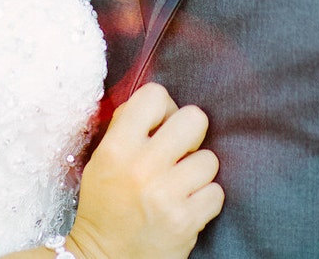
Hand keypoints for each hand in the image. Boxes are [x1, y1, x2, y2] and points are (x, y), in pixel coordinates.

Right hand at [68, 83, 223, 258]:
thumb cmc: (105, 205)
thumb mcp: (102, 158)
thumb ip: (126, 126)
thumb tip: (160, 102)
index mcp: (117, 147)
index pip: (155, 95)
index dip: (164, 108)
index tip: (160, 127)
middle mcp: (142, 167)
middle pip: (194, 118)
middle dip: (191, 134)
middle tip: (179, 152)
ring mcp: (166, 195)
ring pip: (210, 159)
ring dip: (198, 172)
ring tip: (180, 184)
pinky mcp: (185, 222)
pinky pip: (216, 192)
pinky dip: (205, 200)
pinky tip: (187, 205)